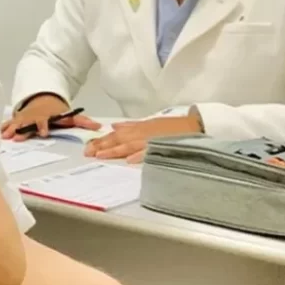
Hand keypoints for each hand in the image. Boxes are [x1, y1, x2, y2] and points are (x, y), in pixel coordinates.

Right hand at [0, 94, 100, 139]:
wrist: (43, 99)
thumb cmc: (57, 112)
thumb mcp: (69, 115)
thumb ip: (82, 121)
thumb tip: (98, 127)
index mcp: (46, 117)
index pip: (44, 121)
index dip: (43, 126)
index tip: (43, 132)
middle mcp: (34, 117)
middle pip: (27, 123)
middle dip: (22, 130)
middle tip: (17, 137)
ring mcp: (24, 117)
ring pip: (16, 123)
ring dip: (11, 129)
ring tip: (5, 136)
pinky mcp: (17, 119)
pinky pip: (9, 122)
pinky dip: (5, 127)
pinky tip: (0, 133)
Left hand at [84, 116, 200, 162]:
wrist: (196, 125)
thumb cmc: (173, 127)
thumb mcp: (149, 124)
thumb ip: (131, 126)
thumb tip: (114, 127)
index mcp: (139, 128)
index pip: (116, 135)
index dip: (102, 141)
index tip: (88, 147)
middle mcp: (142, 132)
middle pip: (119, 139)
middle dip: (102, 146)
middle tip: (87, 153)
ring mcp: (152, 139)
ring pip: (129, 145)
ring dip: (115, 150)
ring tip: (101, 156)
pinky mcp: (163, 145)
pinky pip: (149, 151)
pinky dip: (139, 155)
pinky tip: (129, 160)